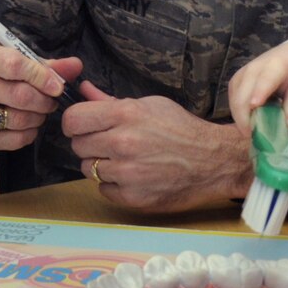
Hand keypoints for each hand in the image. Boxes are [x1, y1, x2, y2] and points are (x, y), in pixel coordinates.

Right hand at [0, 43, 80, 150]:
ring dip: (38, 118)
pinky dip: (29, 134)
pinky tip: (29, 126)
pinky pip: (11, 140)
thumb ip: (47, 65)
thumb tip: (76, 65)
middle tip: (51, 101)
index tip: (57, 86)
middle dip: (44, 100)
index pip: (14, 65)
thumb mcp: (17, 61)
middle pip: (18, 95)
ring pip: (16, 119)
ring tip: (41, 112)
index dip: (41, 76)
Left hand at [63, 81, 251, 211]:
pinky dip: (114, 185)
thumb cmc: (182, 130)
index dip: (75, 123)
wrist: (214, 161)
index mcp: (126, 114)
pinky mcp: (132, 197)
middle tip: (110, 144)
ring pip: (88, 169)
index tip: (83, 127)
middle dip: (90, 144)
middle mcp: (123, 143)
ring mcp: (127, 173)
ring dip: (101, 166)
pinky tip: (133, 177)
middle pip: (78, 146)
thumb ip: (112, 101)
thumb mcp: (151, 105)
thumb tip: (83, 90)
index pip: (73, 120)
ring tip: (125, 161)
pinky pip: (103, 189)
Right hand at [228, 41, 287, 133]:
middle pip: (243, 93)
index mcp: (276, 65)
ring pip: (234, 98)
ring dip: (239, 116)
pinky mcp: (237, 79)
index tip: (255, 106)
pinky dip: (237, 112)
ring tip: (250, 131)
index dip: (259, 92)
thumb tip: (287, 126)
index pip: (265, 79)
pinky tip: (247, 120)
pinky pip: (232, 98)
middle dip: (244, 116)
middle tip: (253, 136)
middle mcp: (255, 67)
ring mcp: (243, 72)